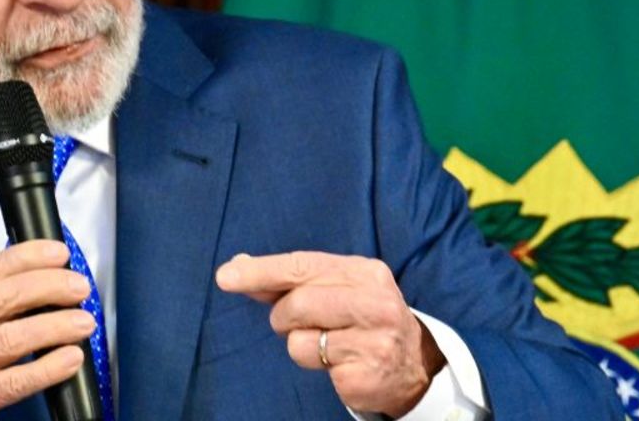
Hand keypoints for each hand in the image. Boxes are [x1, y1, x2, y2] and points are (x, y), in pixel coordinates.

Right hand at [0, 240, 95, 420]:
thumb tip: (43, 278)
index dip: (26, 258)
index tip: (58, 253)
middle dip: (47, 286)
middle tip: (78, 287)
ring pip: (9, 338)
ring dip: (54, 326)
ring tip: (83, 322)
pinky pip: (13, 382)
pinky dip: (47, 368)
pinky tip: (70, 358)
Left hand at [215, 251, 444, 416]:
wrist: (412, 363)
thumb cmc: (360, 318)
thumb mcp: (336, 288)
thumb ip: (289, 279)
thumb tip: (236, 267)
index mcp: (365, 272)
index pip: (303, 265)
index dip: (261, 271)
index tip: (226, 277)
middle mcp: (375, 302)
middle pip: (298, 303)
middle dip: (284, 316)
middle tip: (297, 323)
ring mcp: (374, 340)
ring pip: (299, 340)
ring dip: (299, 344)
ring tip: (327, 343)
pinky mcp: (364, 374)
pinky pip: (313, 366)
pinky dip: (318, 365)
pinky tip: (341, 362)